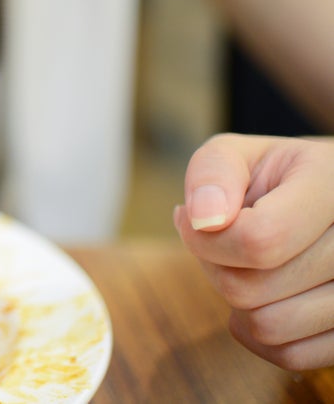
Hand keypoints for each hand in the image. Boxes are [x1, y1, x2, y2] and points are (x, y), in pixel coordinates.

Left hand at [174, 132, 333, 370]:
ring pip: (270, 327)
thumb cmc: (277, 179)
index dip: (207, 240)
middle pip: (252, 288)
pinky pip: (292, 356)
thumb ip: (212, 172)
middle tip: (222, 240)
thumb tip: (202, 219)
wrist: (328, 200)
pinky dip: (260, 332)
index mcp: (333, 188)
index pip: (260, 240)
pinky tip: (264, 296)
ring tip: (248, 265)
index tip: (192, 220)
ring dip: (238, 301)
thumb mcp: (240, 155)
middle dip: (216, 265)